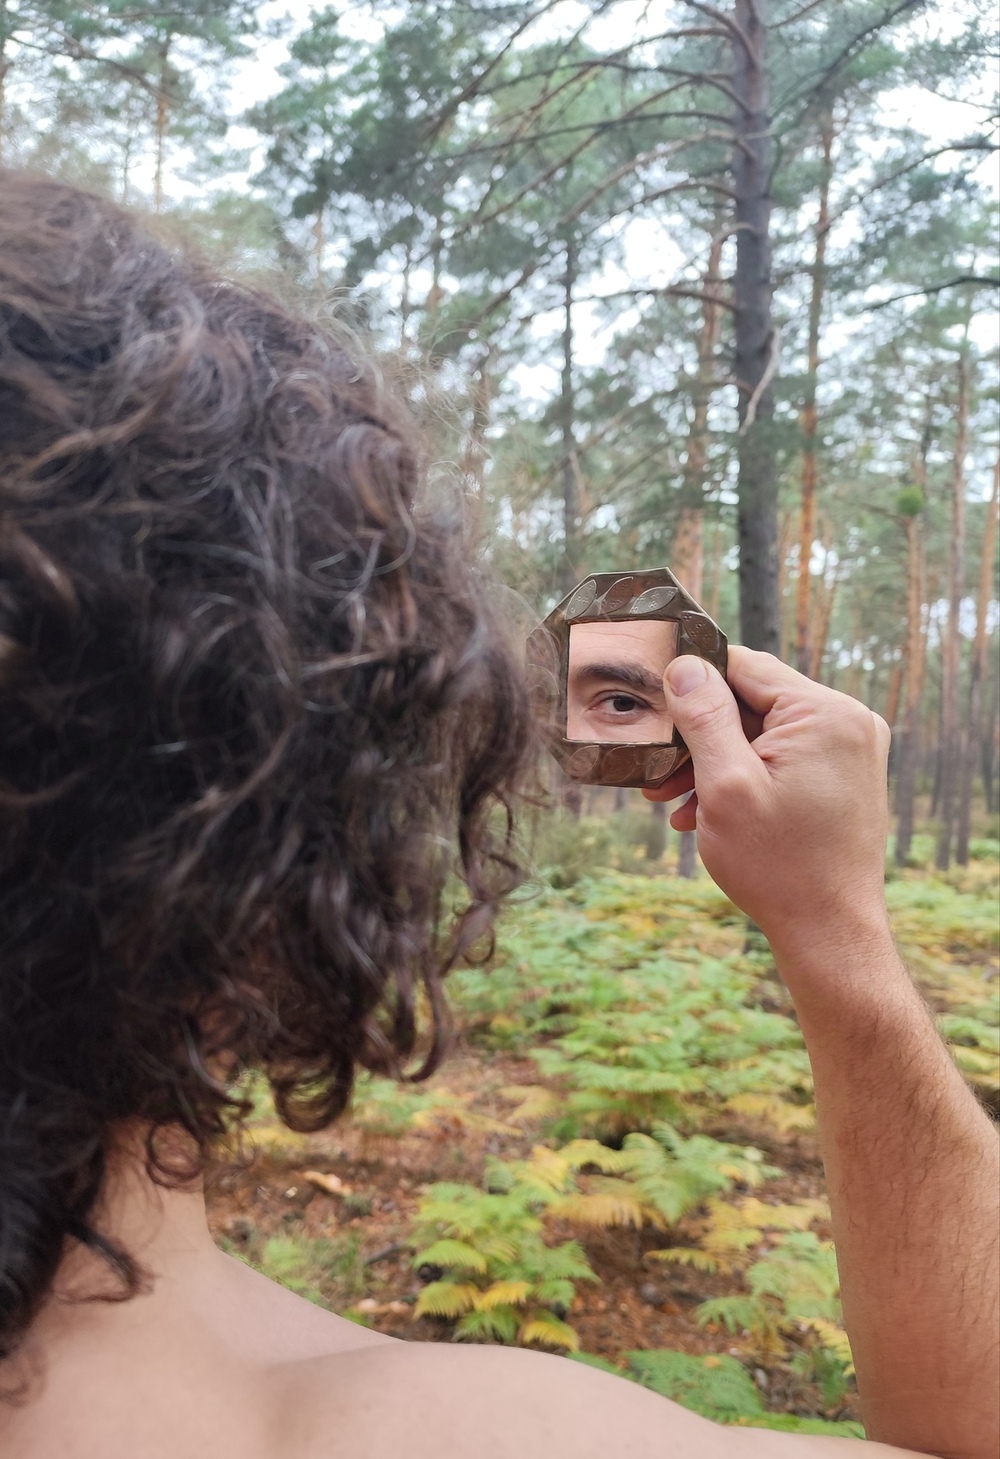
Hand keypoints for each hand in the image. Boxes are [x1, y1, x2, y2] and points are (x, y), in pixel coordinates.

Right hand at [644, 647, 893, 973]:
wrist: (829, 932)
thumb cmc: (777, 866)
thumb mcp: (725, 785)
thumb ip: (704, 717)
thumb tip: (684, 665)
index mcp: (825, 713)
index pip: (744, 666)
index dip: (692, 682)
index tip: (653, 708)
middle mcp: (848, 721)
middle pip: (753, 701)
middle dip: (700, 735)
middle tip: (655, 771)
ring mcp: (851, 749)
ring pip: (763, 732)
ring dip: (715, 761)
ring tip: (672, 799)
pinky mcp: (844, 775)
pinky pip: (783, 757)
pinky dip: (744, 777)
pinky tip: (706, 811)